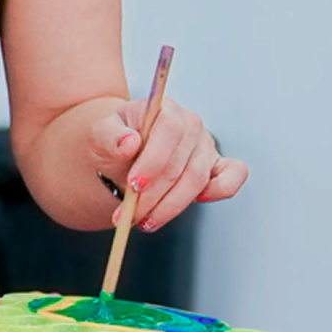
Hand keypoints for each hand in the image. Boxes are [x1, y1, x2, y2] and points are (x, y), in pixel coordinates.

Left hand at [88, 94, 246, 233]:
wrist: (121, 150)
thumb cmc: (114, 140)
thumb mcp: (100, 135)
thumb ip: (110, 136)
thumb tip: (129, 142)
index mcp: (166, 109)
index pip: (170, 130)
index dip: (154, 161)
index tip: (134, 186)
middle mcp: (191, 125)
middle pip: (180, 164)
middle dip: (153, 196)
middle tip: (129, 216)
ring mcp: (206, 146)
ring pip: (197, 181)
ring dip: (169, 207)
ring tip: (143, 221)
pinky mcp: (216, 166)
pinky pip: (231, 177)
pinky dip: (219, 191)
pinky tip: (195, 203)